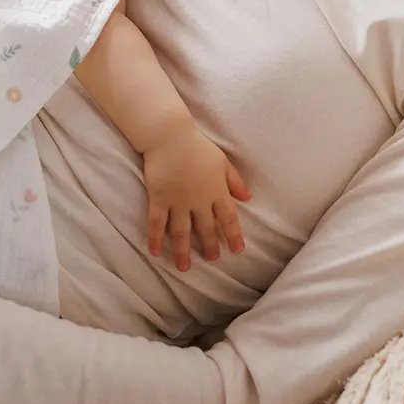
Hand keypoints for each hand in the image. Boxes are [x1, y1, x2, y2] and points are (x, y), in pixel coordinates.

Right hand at [143, 131, 250, 271]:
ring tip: (184, 267)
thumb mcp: (222, 162)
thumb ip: (235, 181)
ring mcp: (177, 201)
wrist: (169, 135)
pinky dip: (155, 238)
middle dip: (209, 246)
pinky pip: (156, 222)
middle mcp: (198, 200)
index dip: (233, 235)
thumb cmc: (197, 146)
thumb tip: (248, 198)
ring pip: (181, 232)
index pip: (228, 218)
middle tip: (212, 259)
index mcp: (216, 190)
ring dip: (183, 251)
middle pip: (205, 228)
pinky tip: (155, 252)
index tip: (237, 250)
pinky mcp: (158, 198)